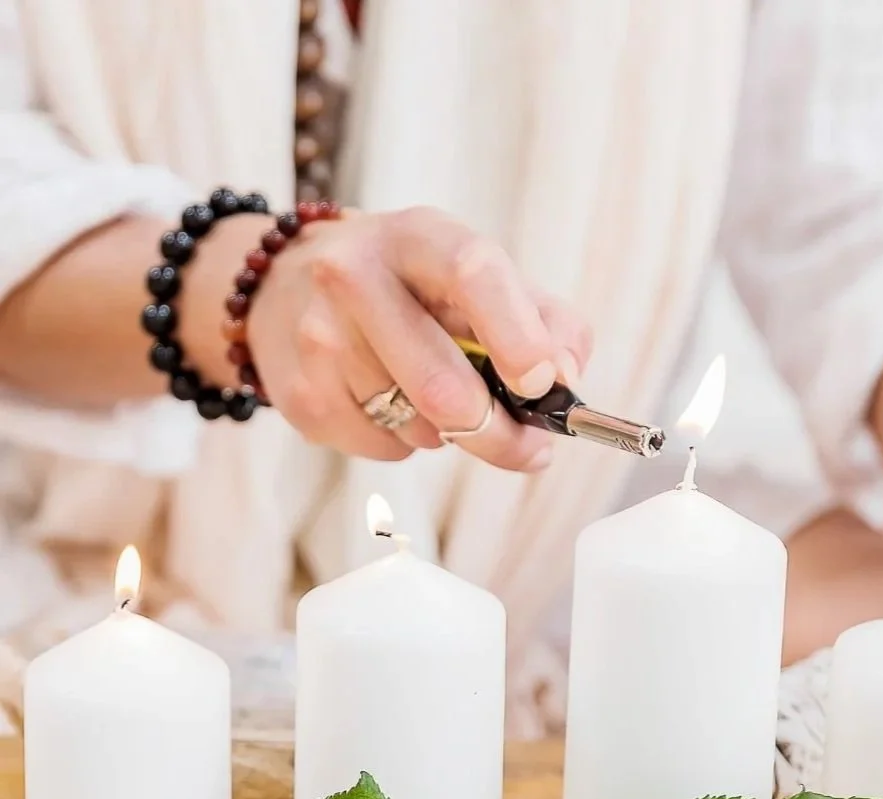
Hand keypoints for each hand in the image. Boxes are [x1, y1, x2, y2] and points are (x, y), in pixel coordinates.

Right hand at [208, 207, 590, 469]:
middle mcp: (356, 277)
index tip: (542, 383)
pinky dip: (408, 442)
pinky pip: (387, 448)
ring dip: (449, 433)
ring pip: (420, 428)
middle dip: (499, 433)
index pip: (472, 272)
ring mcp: (319, 338)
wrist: (288, 288)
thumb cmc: (409, 288)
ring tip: (434, 395)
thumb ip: (544, 319)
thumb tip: (568, 378)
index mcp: (418, 237)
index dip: (516, 335)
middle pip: (443, 386)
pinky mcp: (302, 395)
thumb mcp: (477, 277)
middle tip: (530, 449)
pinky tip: (389, 403)